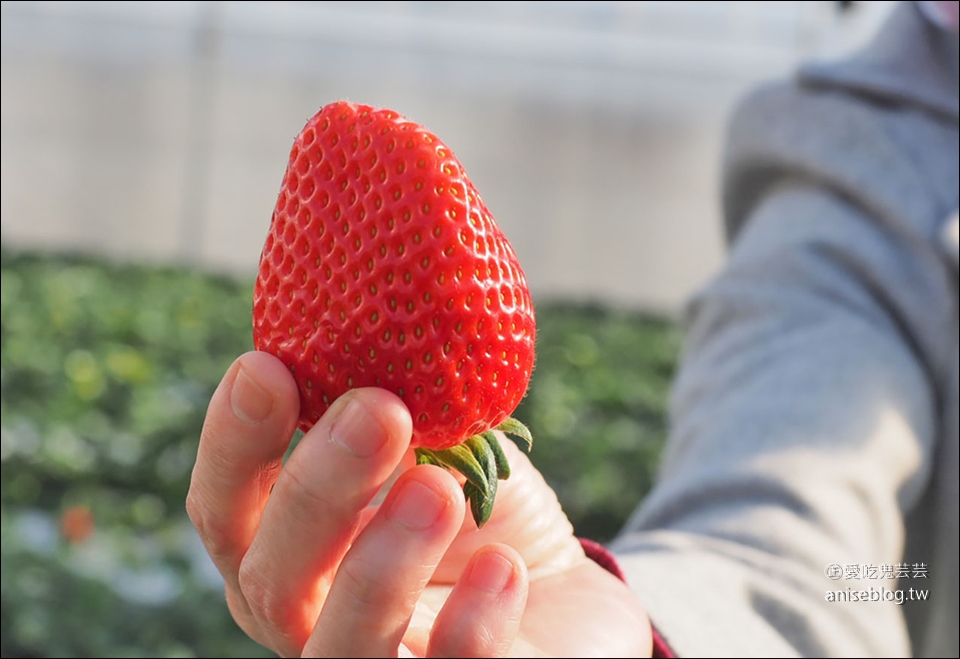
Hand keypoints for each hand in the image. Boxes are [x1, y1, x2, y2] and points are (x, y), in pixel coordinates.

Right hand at [187, 351, 651, 656]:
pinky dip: (472, 626)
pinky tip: (504, 566)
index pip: (225, 509)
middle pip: (270, 580)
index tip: (267, 365)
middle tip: (380, 411)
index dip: (233, 443)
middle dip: (318, 489)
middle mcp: (309, 621)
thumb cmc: (474, 513)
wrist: (556, 594)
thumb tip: (377, 306)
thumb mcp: (436, 450)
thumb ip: (398, 404)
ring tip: (441, 486)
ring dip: (382, 563)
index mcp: (285, 554)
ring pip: (340, 647)